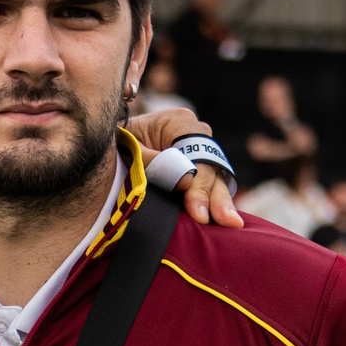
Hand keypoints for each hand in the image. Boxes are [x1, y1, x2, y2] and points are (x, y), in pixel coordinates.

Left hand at [123, 108, 243, 228]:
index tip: (197, 209)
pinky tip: (222, 222)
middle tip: (225, 220)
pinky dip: (214, 203)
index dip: (198, 182)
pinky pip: (211, 186)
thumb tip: (186, 180)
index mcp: (178, 121)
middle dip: (216, 196)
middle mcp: (195, 134)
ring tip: (232, 223)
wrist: (113, 144)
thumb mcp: (127, 147)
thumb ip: (151, 160)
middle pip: (211, 167)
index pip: (196, 152)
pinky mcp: (198, 169)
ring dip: (222, 202)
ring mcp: (199, 152)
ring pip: (216, 178)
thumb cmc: (118, 143)